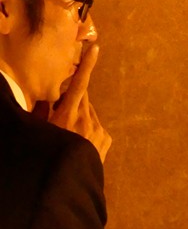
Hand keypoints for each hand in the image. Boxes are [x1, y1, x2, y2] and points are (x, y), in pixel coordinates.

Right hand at [48, 44, 111, 161]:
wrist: (71, 179)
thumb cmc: (51, 151)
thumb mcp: (41, 129)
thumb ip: (44, 110)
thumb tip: (48, 97)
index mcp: (69, 114)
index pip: (80, 84)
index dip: (87, 66)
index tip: (95, 49)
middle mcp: (87, 119)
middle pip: (82, 98)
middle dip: (73, 100)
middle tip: (62, 112)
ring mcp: (99, 130)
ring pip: (89, 113)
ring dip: (81, 116)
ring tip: (71, 133)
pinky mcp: (106, 139)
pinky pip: (97, 127)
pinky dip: (90, 129)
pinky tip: (82, 141)